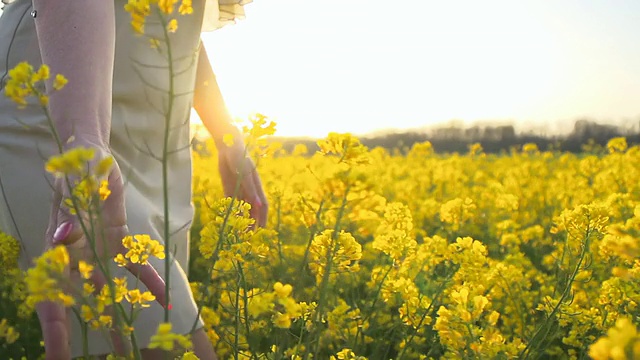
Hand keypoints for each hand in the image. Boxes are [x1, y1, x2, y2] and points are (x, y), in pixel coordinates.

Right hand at [36, 141, 165, 358]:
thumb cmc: (75, 170)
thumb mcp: (71, 188)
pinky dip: (150, 283)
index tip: (59, 358)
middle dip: (95, 333)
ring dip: (123, 316)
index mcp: (56, 251)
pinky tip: (165, 301)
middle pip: (84, 303)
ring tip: (134, 347)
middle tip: (114, 359)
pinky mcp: (120, 243)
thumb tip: (61, 239)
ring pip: (112, 292)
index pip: (51, 298)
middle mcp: (77, 258)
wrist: (92, 158)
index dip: (55, 330)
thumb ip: (67, 213)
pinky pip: (136, 268)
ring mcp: (99, 253)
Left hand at [216, 139, 267, 226]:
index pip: (262, 206)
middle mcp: (249, 190)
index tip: (261, 230)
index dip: (263, 218)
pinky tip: (228, 221)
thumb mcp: (245, 172)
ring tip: (237, 233)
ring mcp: (239, 189)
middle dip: (252, 223)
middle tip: (247, 236)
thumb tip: (258, 205)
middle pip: (252, 210)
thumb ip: (250, 188)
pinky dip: (231, 212)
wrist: (227, 145)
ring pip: (242, 208)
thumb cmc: (239, 156)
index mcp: (256, 186)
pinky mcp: (229, 188)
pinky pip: (231, 203)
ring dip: (241, 220)